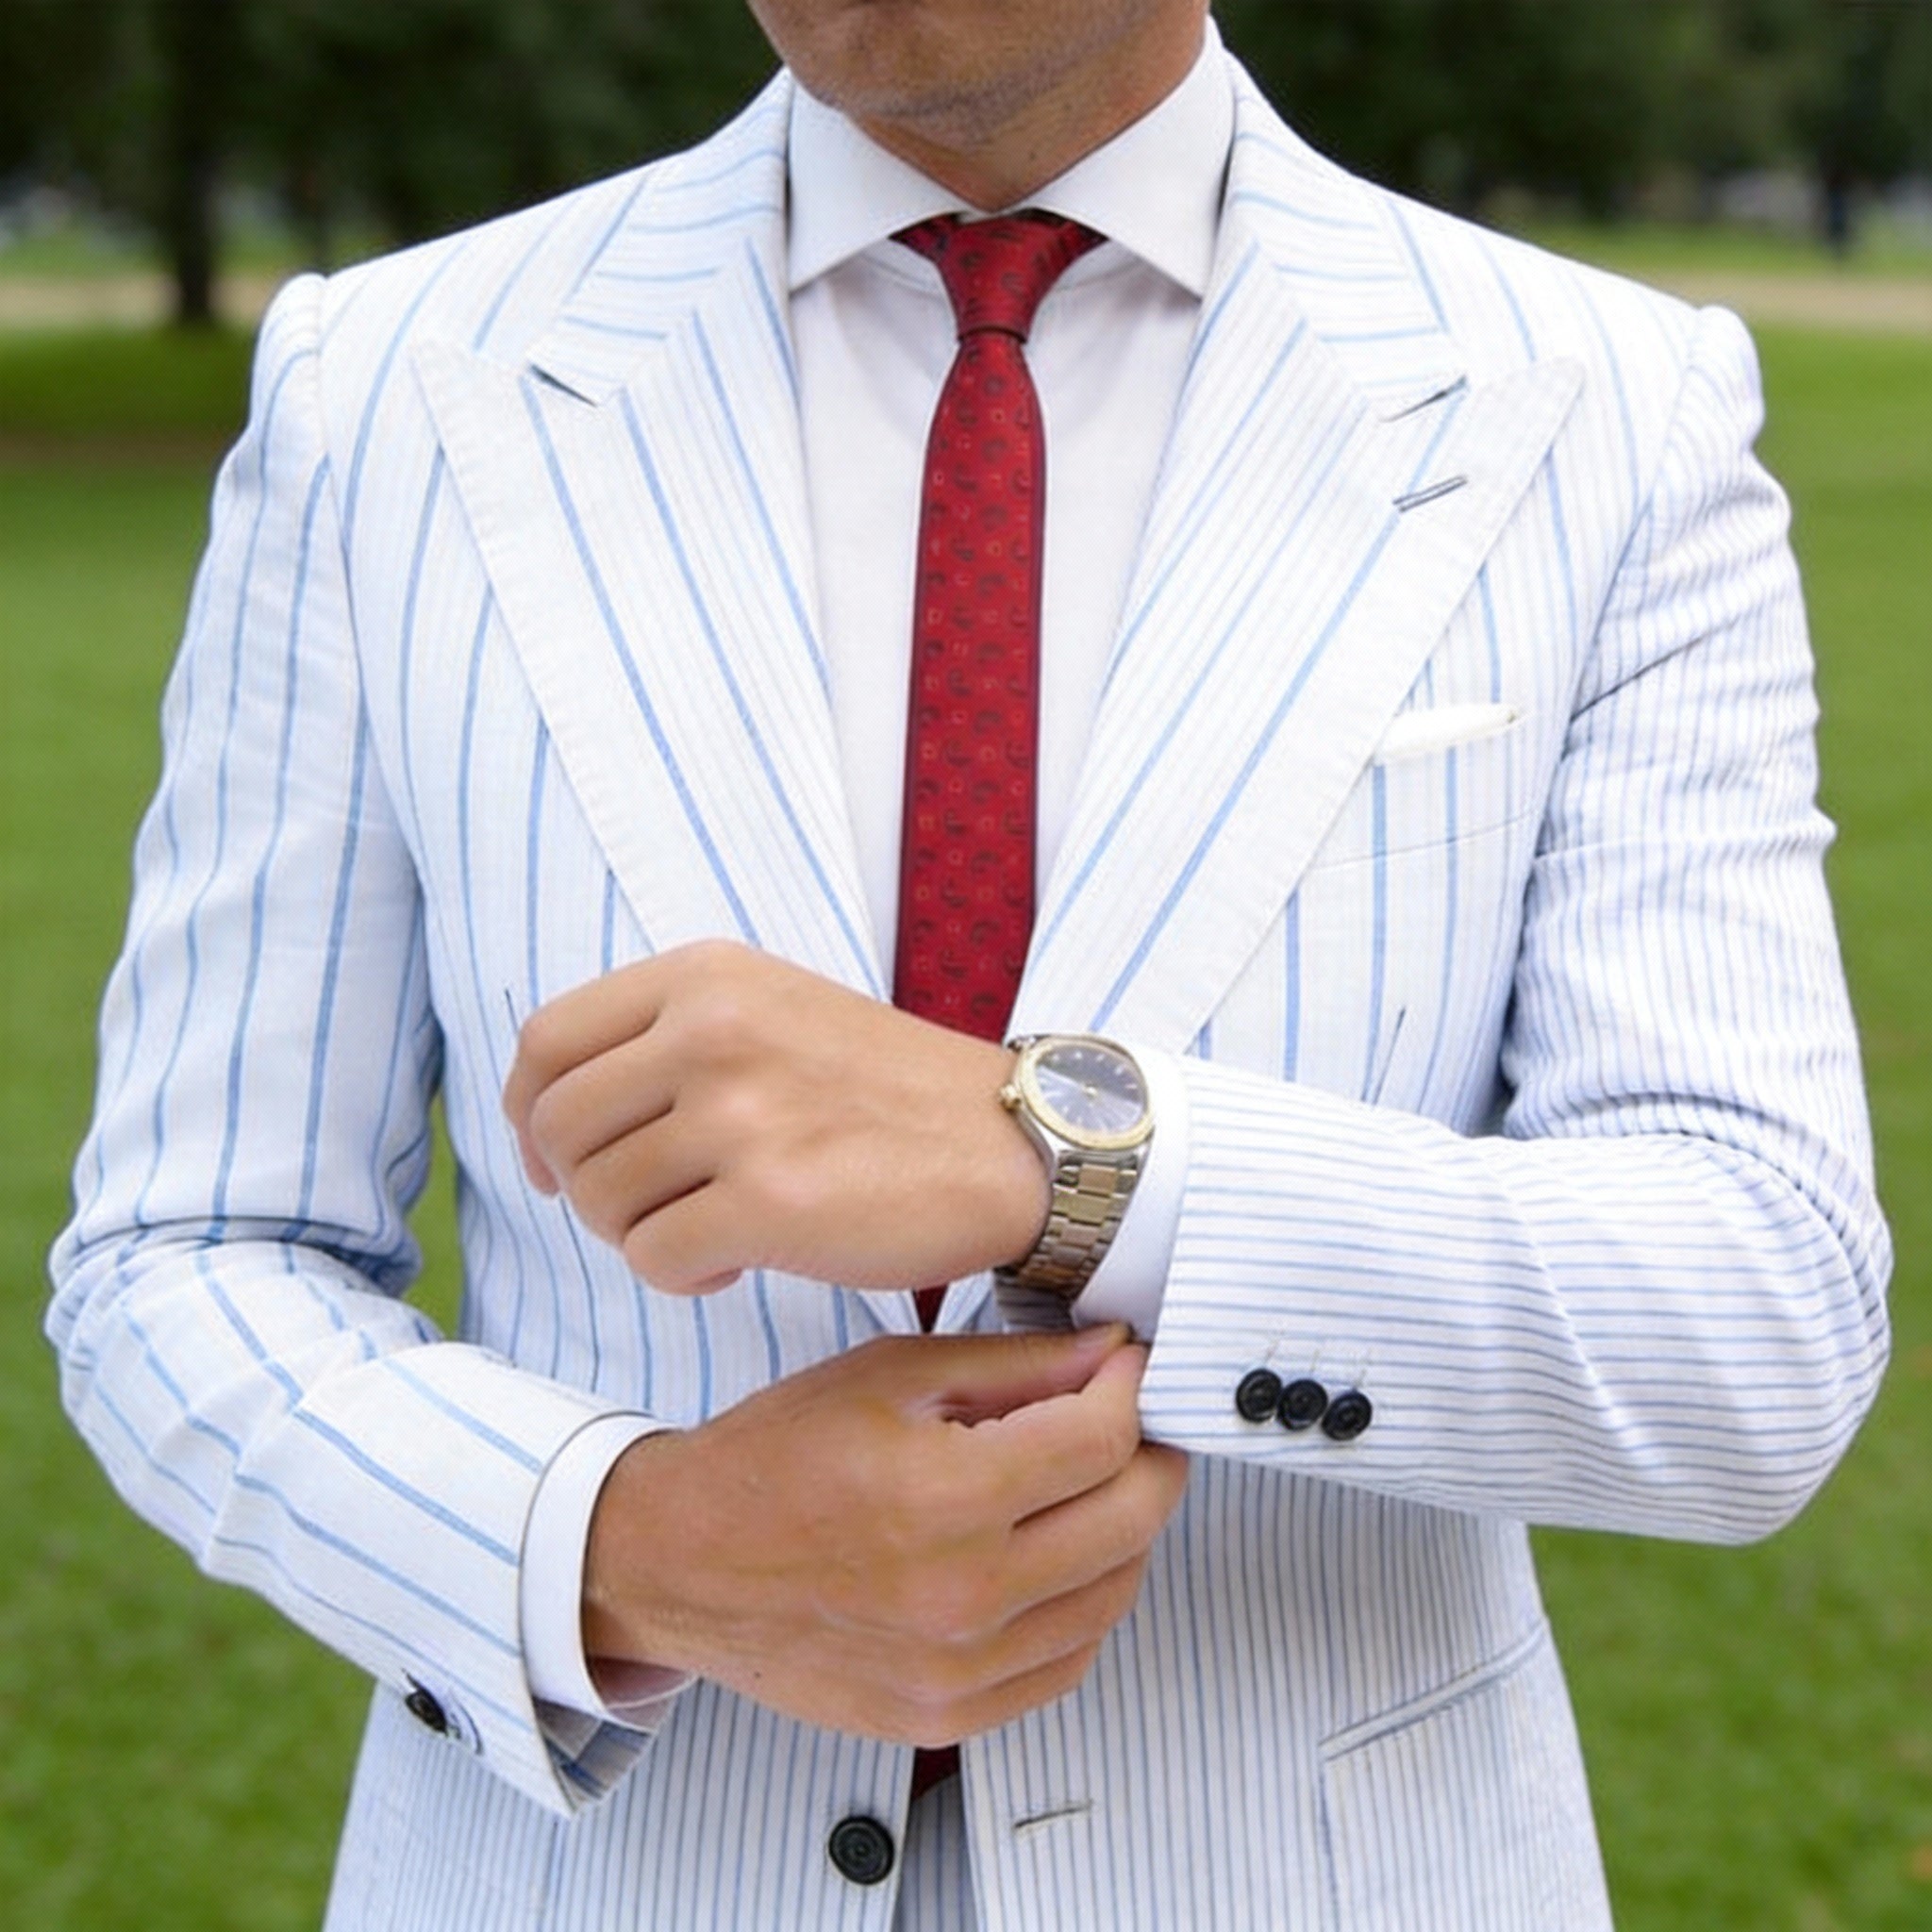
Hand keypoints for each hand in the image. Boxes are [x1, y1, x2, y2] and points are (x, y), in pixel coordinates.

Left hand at [502, 939, 1048, 1292]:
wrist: (1012, 1143)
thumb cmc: (886, 1092)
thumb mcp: (774, 1010)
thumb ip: (668, 1036)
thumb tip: (550, 1116)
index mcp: (707, 977)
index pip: (547, 1041)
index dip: (528, 1114)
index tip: (552, 1159)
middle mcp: (712, 1030)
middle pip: (560, 1127)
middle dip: (584, 1188)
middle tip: (646, 1210)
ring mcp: (739, 1114)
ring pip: (599, 1201)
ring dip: (639, 1236)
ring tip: (711, 1230)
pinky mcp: (770, 1200)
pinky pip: (654, 1259)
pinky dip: (681, 1277)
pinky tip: (736, 1263)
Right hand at [582, 1326, 1188, 1747]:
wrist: (680, 1563)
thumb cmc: (775, 1455)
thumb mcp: (889, 1376)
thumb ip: (1014, 1367)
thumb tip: (1110, 1351)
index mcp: (944, 1497)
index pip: (1101, 1442)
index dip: (1132, 1388)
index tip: (1128, 1363)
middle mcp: (962, 1598)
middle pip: (1131, 1521)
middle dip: (1151, 1456)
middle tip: (1133, 1420)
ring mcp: (957, 1673)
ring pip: (1113, 1596)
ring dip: (1125, 1529)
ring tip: (1093, 1482)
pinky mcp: (947, 1719)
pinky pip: (1067, 1663)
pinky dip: (1083, 1603)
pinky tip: (1056, 1555)